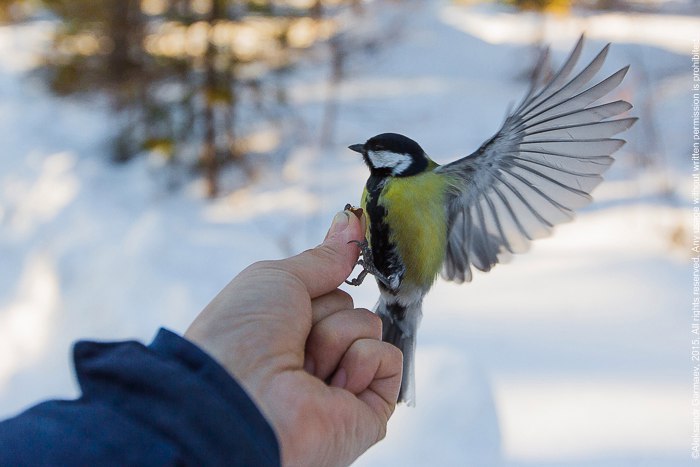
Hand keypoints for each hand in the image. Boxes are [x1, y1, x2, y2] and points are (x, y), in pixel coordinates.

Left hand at [185, 210, 402, 466]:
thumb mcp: (278, 278)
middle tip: (294, 337)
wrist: (238, 398)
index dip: (323, 285)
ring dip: (337, 336)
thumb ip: (322, 257)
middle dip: (325, 312)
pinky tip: (332, 383)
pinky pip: (389, 359)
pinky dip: (363, 361)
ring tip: (305, 366)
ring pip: (369, 327)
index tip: (320, 279)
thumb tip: (350, 221)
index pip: (328, 292)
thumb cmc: (240, 335)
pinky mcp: (367, 411)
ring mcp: (340, 385)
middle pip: (348, 306)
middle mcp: (312, 358)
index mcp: (286, 330)